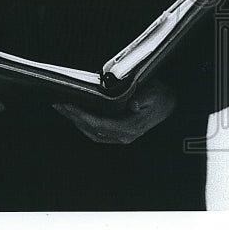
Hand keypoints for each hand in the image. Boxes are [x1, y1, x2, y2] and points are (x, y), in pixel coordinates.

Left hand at [53, 78, 177, 143]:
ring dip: (74, 120)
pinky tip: (74, 113)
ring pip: (91, 132)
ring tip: (61, 107)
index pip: (100, 124)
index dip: (82, 116)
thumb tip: (134, 104)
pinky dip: (82, 123)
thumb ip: (145, 98)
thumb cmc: (161, 97)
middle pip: (91, 129)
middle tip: (58, 104)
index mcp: (131, 127)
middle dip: (73, 117)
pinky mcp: (117, 133)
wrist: (171, 105)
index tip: (69, 106)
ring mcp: (120, 136)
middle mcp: (123, 135)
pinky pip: (95, 131)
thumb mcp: (156, 93)